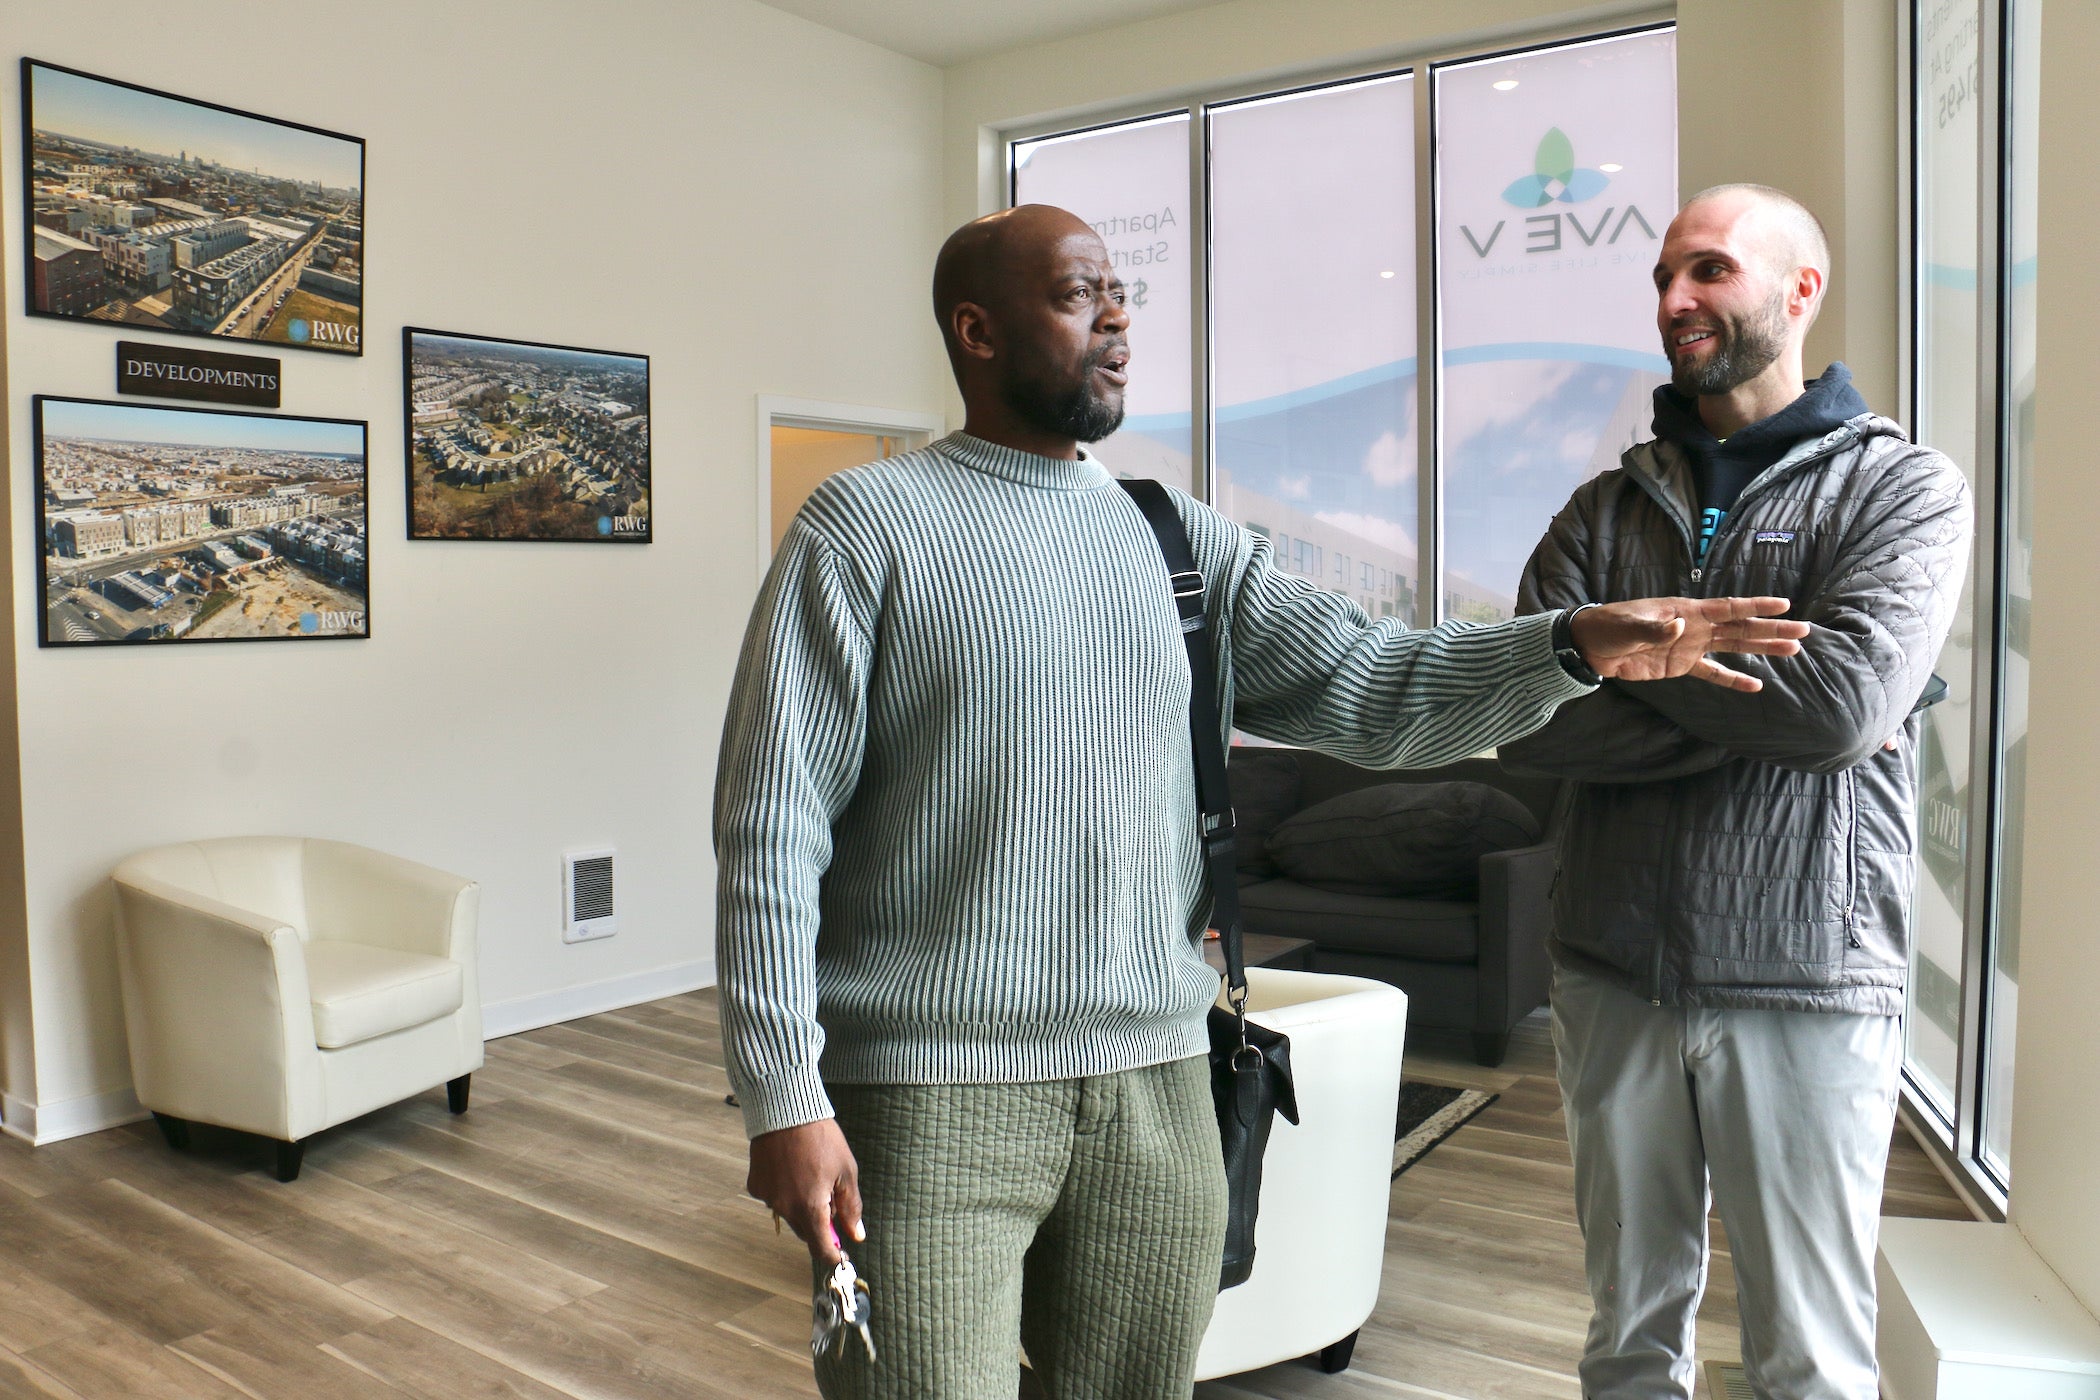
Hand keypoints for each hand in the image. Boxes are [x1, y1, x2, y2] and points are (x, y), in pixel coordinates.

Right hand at [748, 1118, 863, 1265]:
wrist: (785, 1109)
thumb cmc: (821, 1138)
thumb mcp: (846, 1171)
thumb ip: (851, 1208)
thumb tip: (856, 1235)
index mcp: (810, 1208)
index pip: (820, 1249)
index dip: (833, 1254)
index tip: (841, 1252)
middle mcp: (785, 1208)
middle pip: (805, 1231)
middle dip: (819, 1223)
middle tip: (831, 1198)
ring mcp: (768, 1198)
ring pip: (789, 1214)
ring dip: (801, 1206)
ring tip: (810, 1175)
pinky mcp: (756, 1185)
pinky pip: (774, 1198)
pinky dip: (784, 1191)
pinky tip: (791, 1169)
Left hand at [1569, 597, 1808, 691]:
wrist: (1592, 646)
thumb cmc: (1609, 627)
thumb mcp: (1629, 627)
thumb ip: (1655, 630)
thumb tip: (1680, 627)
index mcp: (1687, 611)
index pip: (1728, 607)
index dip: (1755, 606)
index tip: (1784, 604)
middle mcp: (1695, 626)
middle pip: (1741, 627)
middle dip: (1771, 629)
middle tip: (1803, 631)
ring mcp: (1691, 646)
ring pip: (1734, 647)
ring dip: (1762, 649)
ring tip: (1793, 651)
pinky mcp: (1681, 665)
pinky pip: (1713, 673)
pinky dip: (1734, 679)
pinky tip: (1757, 685)